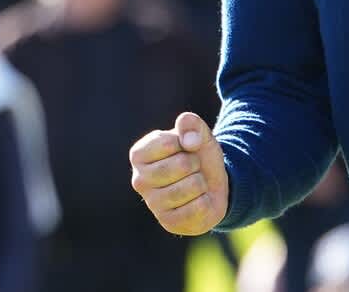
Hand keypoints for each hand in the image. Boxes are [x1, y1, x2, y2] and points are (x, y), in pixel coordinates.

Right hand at [129, 111, 229, 235]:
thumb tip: (188, 140)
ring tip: (194, 184)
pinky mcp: (168, 222)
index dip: (188, 143)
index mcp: (139, 154)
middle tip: (192, 169)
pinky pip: (199, 207)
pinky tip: (197, 201)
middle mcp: (139, 180)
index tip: (184, 149)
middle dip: (196, 163)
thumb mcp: (198, 134)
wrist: (210, 186)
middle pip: (182, 165)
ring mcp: (152, 203)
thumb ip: (192, 125)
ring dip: (202, 182)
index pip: (170, 142)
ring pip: (193, 186)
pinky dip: (206, 201)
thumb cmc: (197, 156)